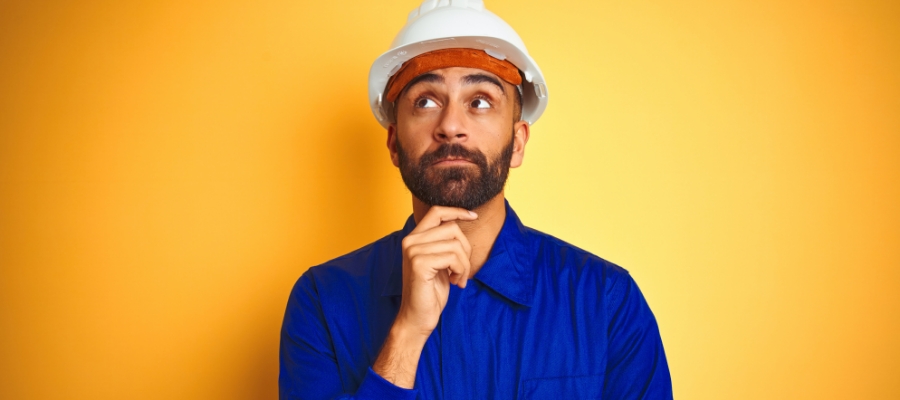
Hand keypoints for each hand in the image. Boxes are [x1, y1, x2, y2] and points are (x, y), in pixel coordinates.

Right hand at [396, 206, 476, 337]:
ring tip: (459, 278)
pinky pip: (452, 257)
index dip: (457, 211)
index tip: (473, 216)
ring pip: (455, 244)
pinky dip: (461, 271)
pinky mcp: (419, 263)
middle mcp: (410, 241)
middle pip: (452, 228)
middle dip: (466, 249)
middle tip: (463, 270)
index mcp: (414, 238)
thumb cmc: (431, 291)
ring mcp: (413, 251)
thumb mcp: (440, 261)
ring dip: (465, 264)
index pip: (437, 211)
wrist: (417, 318)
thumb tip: (463, 221)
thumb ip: (445, 242)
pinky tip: (455, 282)